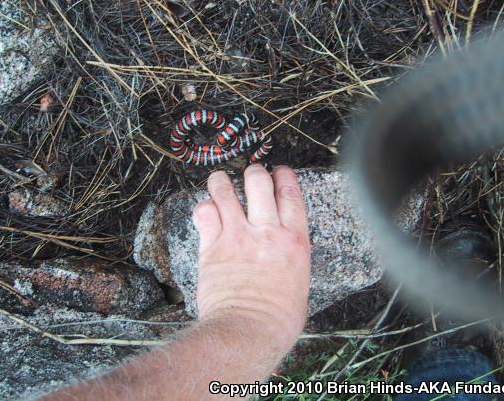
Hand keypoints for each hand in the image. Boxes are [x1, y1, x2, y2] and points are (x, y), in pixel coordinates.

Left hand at [193, 164, 310, 350]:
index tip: (279, 171)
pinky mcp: (212, 246)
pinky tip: (207, 210)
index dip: (284, 176)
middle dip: (254, 172)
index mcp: (294, 241)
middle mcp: (266, 231)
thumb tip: (284, 256)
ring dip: (222, 181)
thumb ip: (290, 261)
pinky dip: (204, 207)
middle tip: (250, 175)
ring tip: (220, 182)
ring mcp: (237, 236)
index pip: (290, 194)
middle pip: (258, 182)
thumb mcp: (299, 285)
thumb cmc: (277, 320)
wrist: (247, 332)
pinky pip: (204, 212)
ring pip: (226, 189)